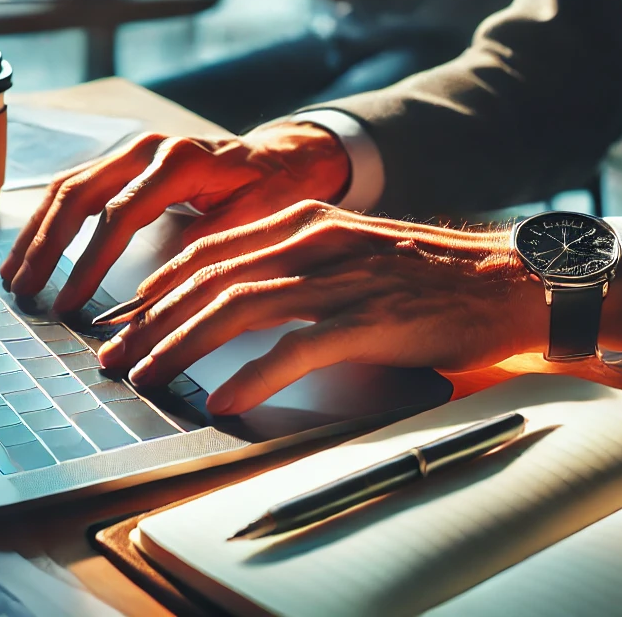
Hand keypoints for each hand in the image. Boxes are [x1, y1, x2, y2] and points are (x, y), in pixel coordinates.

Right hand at [0, 124, 351, 310]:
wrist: (283, 157)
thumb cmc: (274, 190)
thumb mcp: (253, 222)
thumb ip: (203, 252)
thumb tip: (146, 300)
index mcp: (181, 161)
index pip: (120, 214)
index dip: (90, 262)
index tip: (70, 304)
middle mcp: (149, 148)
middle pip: (79, 192)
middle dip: (46, 245)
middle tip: (25, 291)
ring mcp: (135, 150)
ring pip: (70, 185)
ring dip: (38, 231)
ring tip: (14, 276)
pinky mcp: (128, 161)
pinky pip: (78, 184)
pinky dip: (51, 217)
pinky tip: (34, 248)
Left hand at [95, 204, 550, 413]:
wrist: (503, 280)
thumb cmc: (422, 272)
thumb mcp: (347, 249)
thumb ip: (291, 263)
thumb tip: (229, 294)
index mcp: (303, 222)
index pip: (208, 250)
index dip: (157, 287)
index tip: (126, 321)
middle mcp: (314, 241)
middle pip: (211, 277)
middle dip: (153, 320)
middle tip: (118, 357)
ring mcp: (342, 278)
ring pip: (240, 307)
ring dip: (184, 345)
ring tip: (151, 377)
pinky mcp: (371, 318)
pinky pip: (297, 347)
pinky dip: (253, 376)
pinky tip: (226, 400)